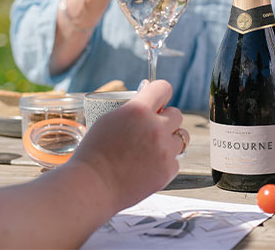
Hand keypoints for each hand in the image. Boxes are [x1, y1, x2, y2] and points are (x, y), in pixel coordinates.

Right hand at [72, 80, 188, 210]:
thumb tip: (149, 103)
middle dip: (165, 119)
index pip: (163, 88)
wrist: (92, 187)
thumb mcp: (108, 120)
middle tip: (151, 129)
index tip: (158, 100)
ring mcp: (165, 150)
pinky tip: (148, 166)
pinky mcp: (168, 170)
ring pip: (181, 137)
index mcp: (138, 110)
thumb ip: (133, 110)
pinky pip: (176, 160)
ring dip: (169, 140)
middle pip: (177, 114)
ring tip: (151, 148)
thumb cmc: (94, 153)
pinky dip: (165, 162)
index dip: (160, 93)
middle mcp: (156, 128)